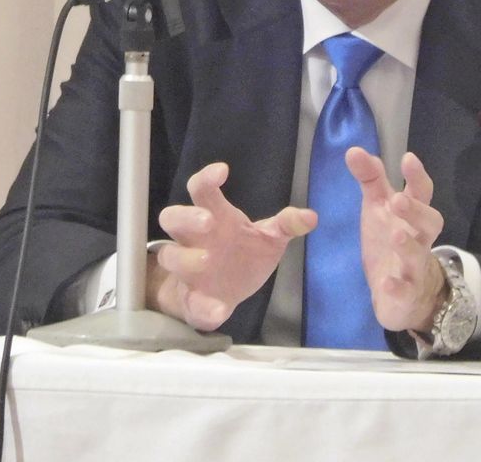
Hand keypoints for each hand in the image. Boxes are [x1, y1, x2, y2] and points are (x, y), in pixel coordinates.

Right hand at [149, 161, 316, 330]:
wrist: (224, 293)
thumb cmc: (244, 253)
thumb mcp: (270, 237)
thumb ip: (287, 225)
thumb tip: (311, 217)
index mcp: (214, 218)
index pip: (202, 191)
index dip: (206, 179)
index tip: (221, 171)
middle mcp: (193, 240)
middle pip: (172, 218)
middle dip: (186, 217)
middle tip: (207, 221)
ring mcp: (188, 270)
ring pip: (169, 257)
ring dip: (185, 258)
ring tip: (207, 260)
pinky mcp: (191, 301)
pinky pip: (190, 303)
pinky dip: (202, 307)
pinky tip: (218, 309)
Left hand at [345, 147, 446, 332]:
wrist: (405, 295)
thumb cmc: (391, 241)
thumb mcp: (379, 209)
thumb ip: (370, 180)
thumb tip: (354, 150)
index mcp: (411, 216)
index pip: (421, 193)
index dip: (417, 176)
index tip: (408, 158)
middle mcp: (419, 238)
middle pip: (430, 222)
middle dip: (416, 211)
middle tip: (398, 200)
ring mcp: (414, 267)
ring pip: (418, 255)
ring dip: (408, 245)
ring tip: (395, 236)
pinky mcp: (406, 293)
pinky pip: (406, 290)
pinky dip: (397, 286)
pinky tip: (386, 283)